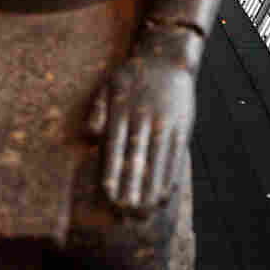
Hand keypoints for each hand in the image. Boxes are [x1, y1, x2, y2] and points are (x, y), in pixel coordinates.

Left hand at [87, 56, 194, 215]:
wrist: (167, 57)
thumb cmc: (131, 75)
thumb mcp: (108, 86)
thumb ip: (97, 111)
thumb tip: (89, 136)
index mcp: (122, 113)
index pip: (115, 149)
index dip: (112, 173)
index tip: (108, 195)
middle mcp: (143, 121)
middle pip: (136, 160)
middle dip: (131, 188)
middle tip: (126, 212)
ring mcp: (163, 124)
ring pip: (157, 162)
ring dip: (151, 188)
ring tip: (146, 210)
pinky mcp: (180, 126)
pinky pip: (174, 156)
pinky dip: (170, 176)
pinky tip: (165, 193)